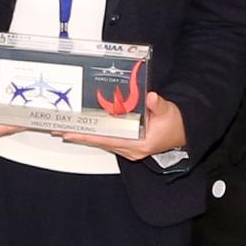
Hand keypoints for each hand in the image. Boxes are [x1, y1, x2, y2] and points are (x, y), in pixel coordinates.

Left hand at [63, 92, 189, 162]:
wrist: (185, 130)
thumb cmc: (177, 123)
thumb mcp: (168, 111)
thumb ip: (158, 104)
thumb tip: (151, 97)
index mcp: (139, 144)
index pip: (108, 140)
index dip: (88, 137)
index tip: (72, 134)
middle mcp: (132, 149)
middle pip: (100, 142)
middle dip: (80, 136)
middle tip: (60, 130)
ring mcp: (129, 148)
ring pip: (102, 142)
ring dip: (86, 136)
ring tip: (67, 131)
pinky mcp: (129, 144)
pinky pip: (108, 140)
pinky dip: (96, 135)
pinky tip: (85, 131)